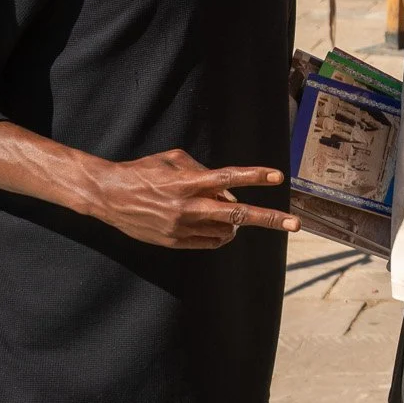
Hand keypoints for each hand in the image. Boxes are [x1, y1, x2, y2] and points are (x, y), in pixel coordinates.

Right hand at [85, 149, 298, 248]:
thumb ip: (204, 171)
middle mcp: (188, 206)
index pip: (229, 178)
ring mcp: (181, 227)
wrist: (109, 196)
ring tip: (227, 213)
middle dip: (269, 218)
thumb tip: (229, 190)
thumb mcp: (173, 160)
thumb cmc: (143, 172)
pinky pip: (210, 242)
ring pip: (226, 230)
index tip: (278, 177)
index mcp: (188, 181)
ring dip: (236, 222)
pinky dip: (221, 234)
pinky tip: (219, 226)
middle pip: (238, 214)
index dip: (255, 177)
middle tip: (295, 224)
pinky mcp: (175, 242)